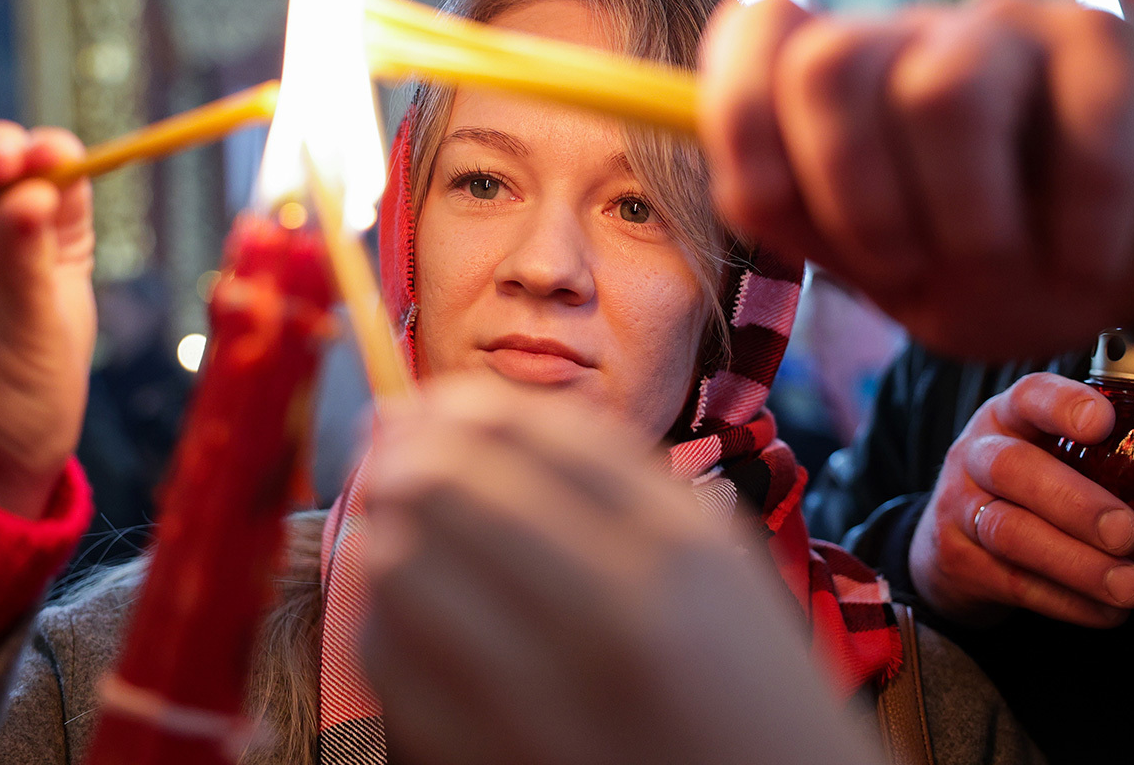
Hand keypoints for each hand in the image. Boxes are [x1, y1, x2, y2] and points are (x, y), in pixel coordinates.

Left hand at [362, 376, 880, 764]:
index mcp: (678, 548)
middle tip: (396, 460)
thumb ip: (614, 480)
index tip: (434, 409)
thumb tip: (477, 416)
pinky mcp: (489, 760)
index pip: (526, 431)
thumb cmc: (747, 689)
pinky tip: (414, 612)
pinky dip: (386, 619)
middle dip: (403, 458)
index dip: (457, 405)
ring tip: (406, 532)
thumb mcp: (719, 563)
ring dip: (389, 533)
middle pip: (445, 486)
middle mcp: (611, 614)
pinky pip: (390, 663)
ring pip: (400, 566)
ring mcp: (544, 698)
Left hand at [698, 0, 1133, 358]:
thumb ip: (806, 220)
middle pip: (824, 64)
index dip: (740, 124)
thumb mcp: (885, 267)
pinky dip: (1079, 228)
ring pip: (941, 92)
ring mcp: (1010, 33)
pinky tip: (1089, 263)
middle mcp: (912, 40)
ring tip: (1002, 267)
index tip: (781, 208)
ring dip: (964, 217)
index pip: (754, 34)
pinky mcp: (1111, 47)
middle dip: (850, 197)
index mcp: (842, 83)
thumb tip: (743, 181)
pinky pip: (1080, 129)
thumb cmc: (997, 260)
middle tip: (904, 266)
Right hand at [908, 373, 1133, 626]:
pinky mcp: (958, 561)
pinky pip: (1014, 582)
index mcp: (1008, 418)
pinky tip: (1106, 611)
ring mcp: (958, 508)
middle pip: (1012, 469)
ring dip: (1077, 563)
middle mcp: (976, 455)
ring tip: (1130, 586)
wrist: (947, 540)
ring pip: (1010, 531)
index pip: (1030, 397)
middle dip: (1075, 502)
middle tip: (1127, 533)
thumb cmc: (1019, 489)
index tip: (1103, 422)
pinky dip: (1067, 602)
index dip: (1063, 405)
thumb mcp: (1046, 453)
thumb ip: (1099, 457)